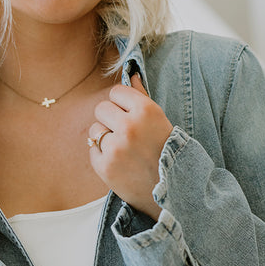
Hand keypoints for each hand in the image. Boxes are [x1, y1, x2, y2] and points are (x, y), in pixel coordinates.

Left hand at [88, 73, 171, 218]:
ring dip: (105, 137)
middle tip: (126, 134)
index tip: (130, 115)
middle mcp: (130, 126)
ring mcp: (116, 148)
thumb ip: (142, 97)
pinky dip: (102, 155)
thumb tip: (131, 74)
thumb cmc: (167, 151)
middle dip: (111, 119)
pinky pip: (92, 149)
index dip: (122, 103)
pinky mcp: (105, 167)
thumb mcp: (161, 120)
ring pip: (95, 129)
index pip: (116, 92)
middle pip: (101, 108)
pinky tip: (119, 162)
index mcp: (146, 110)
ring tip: (124, 150)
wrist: (172, 191)